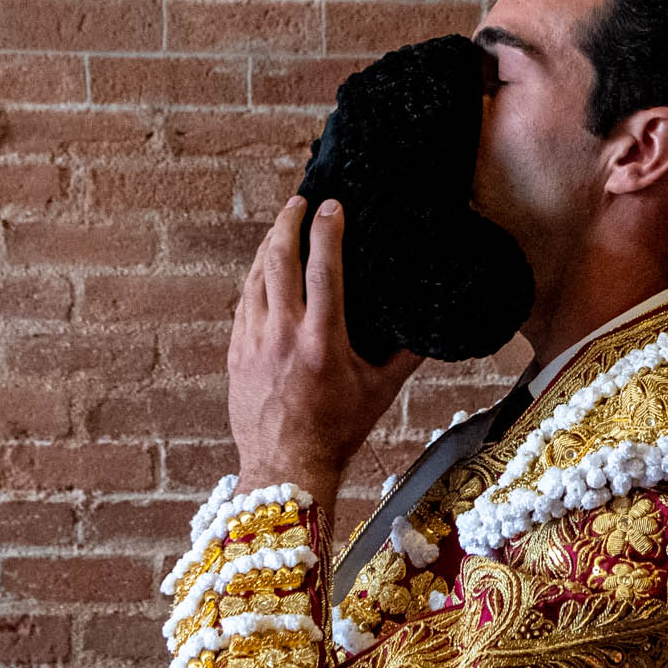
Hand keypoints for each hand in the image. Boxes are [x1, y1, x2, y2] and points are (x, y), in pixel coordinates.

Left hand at [227, 195, 422, 512]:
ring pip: (255, 277)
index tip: (332, 205)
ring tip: (281, 225)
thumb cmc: (337, 432)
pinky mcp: (236, 352)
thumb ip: (406, 356)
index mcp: (323, 341)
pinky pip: (244, 302)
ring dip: (268, 245)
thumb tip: (431, 328)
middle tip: (299, 201)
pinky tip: (262, 268)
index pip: (325, 269)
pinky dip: (254, 278)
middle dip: (288, 223)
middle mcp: (284, 335)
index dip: (328, 231)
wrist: (284, 466)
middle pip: (279, 260)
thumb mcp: (380, 392)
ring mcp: (254, 342)